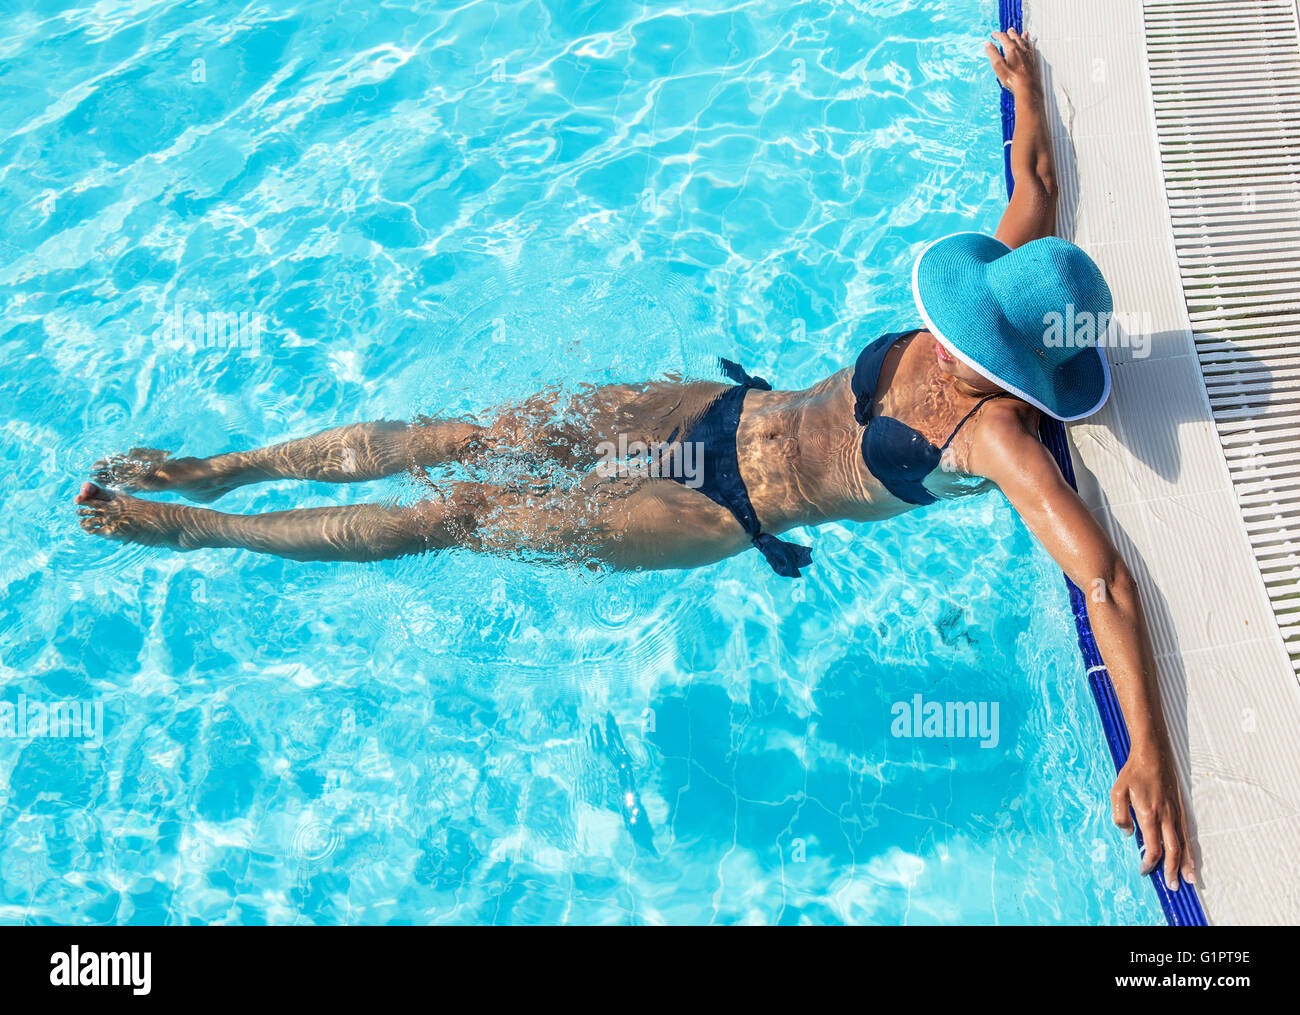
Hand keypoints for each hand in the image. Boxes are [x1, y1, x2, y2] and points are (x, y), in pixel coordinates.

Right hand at [985, 27, 1041, 97]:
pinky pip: (1031, 49)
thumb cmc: (1012, 78)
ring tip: (1022, 33)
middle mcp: (1020, 50)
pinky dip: (1030, 44)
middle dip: (1010, 33)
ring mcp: (1027, 55)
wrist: (1027, 86)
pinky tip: (1030, 44)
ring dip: (1021, 36)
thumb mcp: (998, 66)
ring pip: (1024, 42)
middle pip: (1015, 38)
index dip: (998, 35)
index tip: (994, 34)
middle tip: (1008, 30)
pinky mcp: (1032, 61)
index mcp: (1011, 49)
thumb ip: (992, 53)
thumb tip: (988, 44)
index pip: (1004, 38)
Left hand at [1110, 746, 1195, 889]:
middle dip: (1173, 870)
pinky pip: (1187, 833)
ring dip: (1187, 863)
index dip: (1149, 862)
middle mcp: (1166, 817)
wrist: (1153, 754)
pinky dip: (1190, 848)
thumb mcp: (1117, 792)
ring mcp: (1176, 813)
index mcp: (1149, 814)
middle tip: (1173, 886)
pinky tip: (1190, 856)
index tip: (1144, 870)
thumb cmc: (1133, 773)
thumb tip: (1127, 834)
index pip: (1153, 847)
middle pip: (1173, 850)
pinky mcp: (1181, 809)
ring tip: (1190, 880)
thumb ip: (1120, 816)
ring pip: (1184, 844)